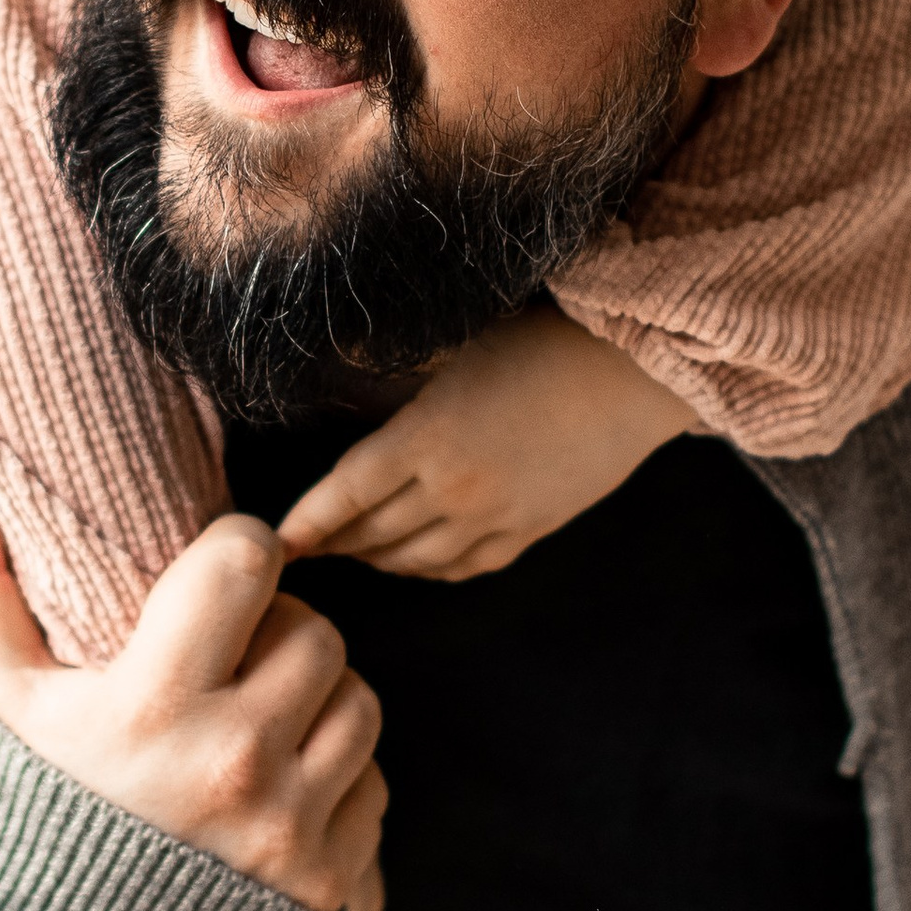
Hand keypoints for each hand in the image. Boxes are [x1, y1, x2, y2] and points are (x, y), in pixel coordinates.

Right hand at [0, 469, 386, 910]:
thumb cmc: (38, 803)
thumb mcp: (2, 696)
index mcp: (153, 703)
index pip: (249, 563)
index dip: (237, 553)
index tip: (213, 578)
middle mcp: (230, 763)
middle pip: (318, 630)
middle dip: (281, 632)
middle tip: (232, 660)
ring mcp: (285, 827)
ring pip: (361, 702)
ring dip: (319, 701)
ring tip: (257, 720)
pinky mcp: (324, 881)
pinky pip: (373, 786)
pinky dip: (339, 780)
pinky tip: (275, 791)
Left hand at [277, 307, 693, 581]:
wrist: (636, 374)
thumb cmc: (544, 341)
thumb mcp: (455, 349)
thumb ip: (397, 375)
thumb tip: (340, 367)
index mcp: (425, 440)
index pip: (345, 494)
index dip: (305, 523)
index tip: (274, 544)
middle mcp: (453, 492)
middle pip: (373, 533)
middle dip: (333, 541)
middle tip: (302, 546)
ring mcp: (495, 520)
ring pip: (416, 559)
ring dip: (376, 557)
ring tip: (350, 550)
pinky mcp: (531, 532)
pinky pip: (464, 567)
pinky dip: (429, 568)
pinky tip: (414, 560)